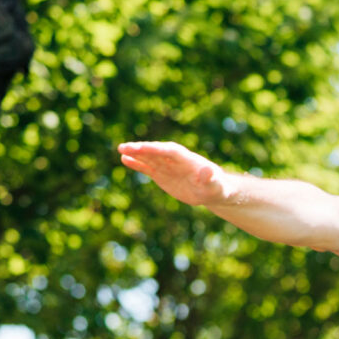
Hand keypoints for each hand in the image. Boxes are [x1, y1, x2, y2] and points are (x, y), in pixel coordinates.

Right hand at [117, 141, 231, 206]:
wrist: (212, 191)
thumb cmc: (217, 187)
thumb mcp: (215, 185)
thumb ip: (210, 178)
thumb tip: (207, 171)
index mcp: (188, 159)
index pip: (170, 151)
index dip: (157, 149)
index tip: (143, 148)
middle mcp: (175, 160)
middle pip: (157, 152)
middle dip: (142, 149)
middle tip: (125, 147)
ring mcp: (168, 167)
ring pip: (150, 158)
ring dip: (136, 154)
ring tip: (121, 150)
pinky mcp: (162, 175)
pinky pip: (148, 168)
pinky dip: (137, 164)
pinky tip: (124, 159)